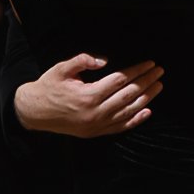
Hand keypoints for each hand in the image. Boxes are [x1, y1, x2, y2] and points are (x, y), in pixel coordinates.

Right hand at [14, 55, 163, 137]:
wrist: (33, 112)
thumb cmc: (48, 87)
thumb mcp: (62, 69)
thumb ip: (83, 61)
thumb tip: (104, 60)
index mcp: (88, 95)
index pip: (120, 80)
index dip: (137, 71)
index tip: (150, 63)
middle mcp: (95, 112)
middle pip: (128, 95)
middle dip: (147, 82)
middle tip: (160, 71)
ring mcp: (96, 125)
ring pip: (127, 111)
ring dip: (146, 98)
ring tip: (159, 86)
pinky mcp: (95, 132)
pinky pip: (120, 127)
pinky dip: (135, 120)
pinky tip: (147, 111)